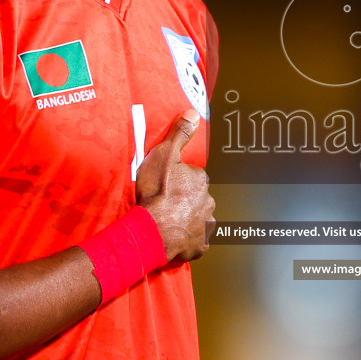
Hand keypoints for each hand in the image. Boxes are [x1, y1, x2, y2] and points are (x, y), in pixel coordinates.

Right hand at [138, 108, 214, 262]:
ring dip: (188, 219)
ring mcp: (206, 225)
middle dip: (186, 201)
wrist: (152, 229)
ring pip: (199, 219)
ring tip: (169, 221)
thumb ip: (179, 134)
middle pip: (198, 198)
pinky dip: (189, 240)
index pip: (194, 178)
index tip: (167, 185)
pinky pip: (197, 241)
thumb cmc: (156, 193)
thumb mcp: (164, 155)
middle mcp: (209, 202)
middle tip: (166, 203)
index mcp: (201, 180)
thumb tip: (193, 114)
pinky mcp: (200, 246)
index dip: (180, 181)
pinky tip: (176, 237)